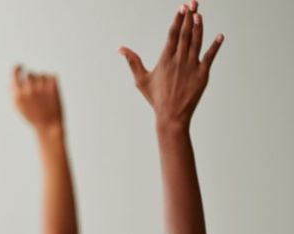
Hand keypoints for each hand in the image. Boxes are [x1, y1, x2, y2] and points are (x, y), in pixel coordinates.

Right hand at [12, 66, 62, 131]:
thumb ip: (14, 92)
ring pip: (41, 74)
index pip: (14, 72)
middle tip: (37, 91)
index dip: (17, 68)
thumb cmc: (32, 116)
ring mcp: (41, 86)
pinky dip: (51, 82)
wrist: (48, 125)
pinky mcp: (52, 86)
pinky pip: (51, 76)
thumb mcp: (19, 106)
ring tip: (44, 95)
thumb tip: (11, 80)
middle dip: (32, 79)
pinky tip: (50, 94)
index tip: (20, 66)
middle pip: (30, 73)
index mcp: (18, 94)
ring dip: (42, 81)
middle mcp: (28, 89)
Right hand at [119, 1, 223, 128]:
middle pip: (185, 34)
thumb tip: (120, 48)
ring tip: (200, 14)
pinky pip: (210, 57)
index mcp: (165, 60)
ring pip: (197, 42)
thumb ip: (132, 61)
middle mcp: (179, 60)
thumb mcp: (141, 79)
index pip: (172, 35)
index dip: (177, 20)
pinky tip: (220, 36)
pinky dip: (215, 46)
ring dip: (199, 27)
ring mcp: (191, 66)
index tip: (181, 8)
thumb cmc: (155, 98)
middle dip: (189, 17)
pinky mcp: (202, 74)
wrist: (171, 116)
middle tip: (193, 2)